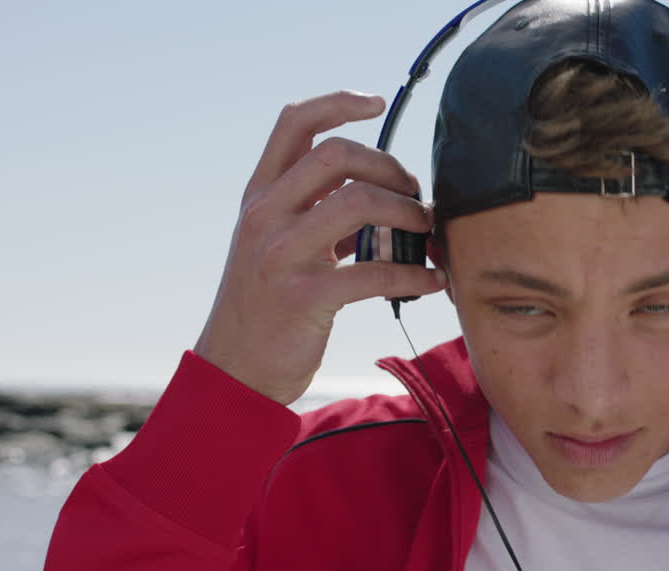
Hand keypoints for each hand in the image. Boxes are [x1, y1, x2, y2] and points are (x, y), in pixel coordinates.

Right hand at [194, 90, 447, 405]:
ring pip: (357, 202)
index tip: (377, 103)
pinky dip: (416, 274)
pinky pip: (374, 272)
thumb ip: (317, 212)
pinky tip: (433, 281)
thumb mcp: (279, 245)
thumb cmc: (269, 305)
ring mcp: (281, 255)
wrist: (235, 369)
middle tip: (414, 193)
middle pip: (336, 155)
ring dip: (407, 213)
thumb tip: (383, 193)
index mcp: (260, 196)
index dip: (338, 102)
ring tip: (427, 231)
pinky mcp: (303, 298)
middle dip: (389, 166)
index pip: (294, 124)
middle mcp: (265, 216)